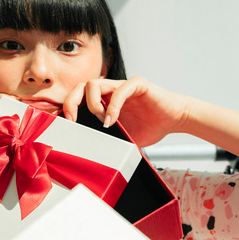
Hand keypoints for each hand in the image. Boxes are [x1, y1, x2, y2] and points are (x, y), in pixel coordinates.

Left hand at [62, 77, 189, 146]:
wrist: (174, 120)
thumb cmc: (148, 127)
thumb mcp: (120, 138)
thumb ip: (105, 139)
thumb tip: (86, 156)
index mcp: (102, 102)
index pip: (77, 98)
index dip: (67, 109)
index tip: (64, 126)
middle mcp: (109, 91)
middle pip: (80, 87)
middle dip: (71, 102)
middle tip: (72, 120)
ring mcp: (121, 86)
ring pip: (94, 84)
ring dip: (92, 104)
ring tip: (101, 122)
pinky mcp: (137, 85)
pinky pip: (120, 89)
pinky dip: (112, 106)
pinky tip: (112, 120)